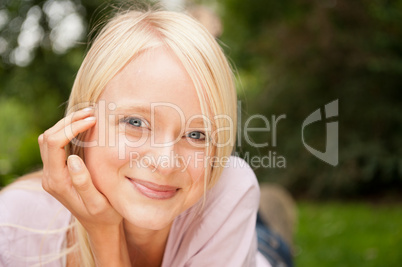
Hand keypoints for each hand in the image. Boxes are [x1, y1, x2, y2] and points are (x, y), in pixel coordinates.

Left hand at [38, 107, 121, 231]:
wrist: (100, 226)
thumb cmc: (104, 215)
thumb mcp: (98, 203)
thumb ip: (83, 183)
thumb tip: (72, 159)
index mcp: (57, 182)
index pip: (54, 144)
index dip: (71, 127)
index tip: (93, 120)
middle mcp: (50, 176)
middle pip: (47, 137)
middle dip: (69, 121)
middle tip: (92, 113)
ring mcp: (52, 173)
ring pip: (48, 139)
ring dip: (66, 124)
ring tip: (88, 116)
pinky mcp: (58, 171)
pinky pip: (55, 145)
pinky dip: (66, 131)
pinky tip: (83, 127)